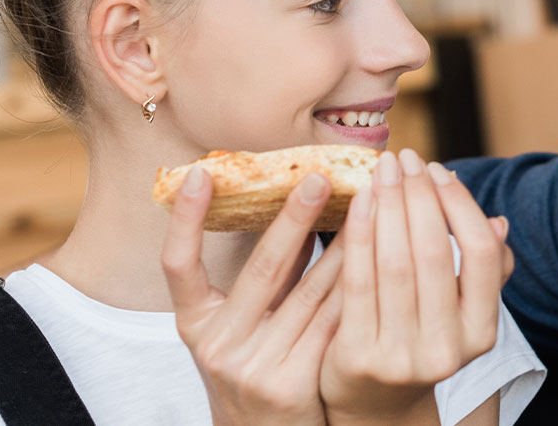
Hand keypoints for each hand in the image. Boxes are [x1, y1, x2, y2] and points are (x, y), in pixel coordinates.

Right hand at [164, 166, 344, 425]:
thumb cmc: (258, 365)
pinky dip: (356, 288)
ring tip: (366, 206)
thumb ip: (264, 277)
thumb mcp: (241, 326)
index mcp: (194, 325)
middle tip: (318, 175)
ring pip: (309, 293)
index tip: (199, 173)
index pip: (177, 266)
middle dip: (294, 218)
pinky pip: (333, 324)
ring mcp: (254, 367)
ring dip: (343, 247)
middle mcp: (218, 345)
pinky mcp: (293, 384)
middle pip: (262, 269)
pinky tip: (380, 260)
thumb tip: (294, 200)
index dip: (185, 220)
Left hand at [322, 149, 512, 425]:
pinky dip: (358, 234)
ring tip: (381, 171)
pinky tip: (359, 202)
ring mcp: (402, 356)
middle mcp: (447, 349)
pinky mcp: (358, 356)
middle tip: (404, 158)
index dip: (460, 205)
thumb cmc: (421, 337)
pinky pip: (357, 281)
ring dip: (387, 206)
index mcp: (482, 332)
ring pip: (394, 264)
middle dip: (418, 196)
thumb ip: (482, 271)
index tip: (437, 171)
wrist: (376, 404)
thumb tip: (499, 221)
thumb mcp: (461, 313)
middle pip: (434, 253)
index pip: (483, 255)